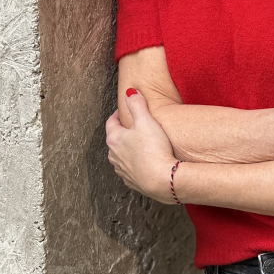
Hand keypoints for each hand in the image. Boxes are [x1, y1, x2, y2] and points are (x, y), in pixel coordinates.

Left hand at [105, 88, 178, 202]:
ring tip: (139, 144)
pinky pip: (130, 169)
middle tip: (133, 126)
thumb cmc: (154, 150)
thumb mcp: (146, 120)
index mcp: (114, 139)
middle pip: (115, 139)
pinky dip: (135, 163)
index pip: (111, 122)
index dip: (117, 114)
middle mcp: (114, 156)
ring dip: (128, 149)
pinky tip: (145, 161)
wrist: (162, 179)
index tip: (123, 110)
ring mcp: (122, 170)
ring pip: (121, 155)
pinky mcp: (132, 181)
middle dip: (123, 131)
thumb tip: (129, 91)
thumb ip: (136, 104)